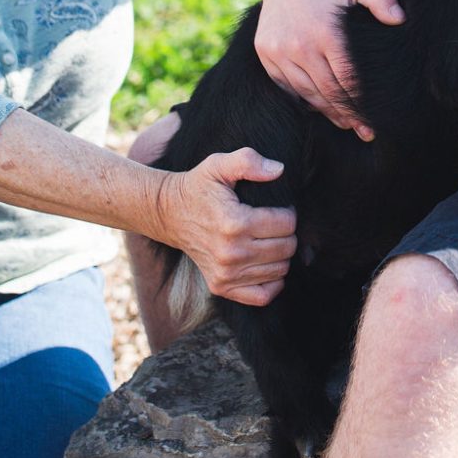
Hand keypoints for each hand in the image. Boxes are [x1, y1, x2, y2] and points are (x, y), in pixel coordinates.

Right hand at [161, 148, 299, 305]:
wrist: (169, 214)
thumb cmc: (199, 187)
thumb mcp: (219, 165)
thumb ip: (249, 161)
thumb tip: (278, 170)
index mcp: (234, 222)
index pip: (287, 223)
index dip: (288, 212)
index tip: (278, 207)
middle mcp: (231, 253)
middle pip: (286, 248)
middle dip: (287, 233)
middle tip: (274, 223)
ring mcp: (225, 274)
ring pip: (280, 270)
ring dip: (281, 255)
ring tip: (268, 239)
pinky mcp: (221, 287)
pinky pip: (262, 296)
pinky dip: (272, 282)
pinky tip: (266, 264)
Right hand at [254, 0, 403, 140]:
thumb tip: (400, 19)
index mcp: (324, 32)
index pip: (346, 79)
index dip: (361, 103)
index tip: (375, 120)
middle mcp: (298, 45)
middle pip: (327, 92)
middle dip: (348, 114)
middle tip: (366, 131)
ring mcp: (278, 51)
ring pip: (306, 92)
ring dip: (326, 110)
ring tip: (346, 123)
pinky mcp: (266, 53)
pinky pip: (286, 85)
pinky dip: (303, 98)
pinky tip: (320, 106)